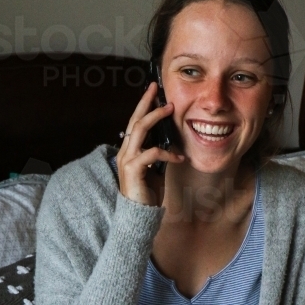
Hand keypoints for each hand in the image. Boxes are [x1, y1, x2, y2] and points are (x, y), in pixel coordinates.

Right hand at [115, 81, 184, 204]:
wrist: (138, 215)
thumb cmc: (147, 194)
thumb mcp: (154, 170)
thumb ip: (157, 156)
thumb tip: (170, 143)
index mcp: (129, 151)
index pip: (135, 124)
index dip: (143, 107)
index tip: (153, 92)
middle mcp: (125, 152)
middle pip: (134, 121)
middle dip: (146, 103)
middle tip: (156, 88)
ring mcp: (127, 160)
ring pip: (140, 130)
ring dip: (155, 117)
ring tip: (170, 109)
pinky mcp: (133, 170)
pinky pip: (152, 153)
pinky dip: (168, 153)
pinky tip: (179, 157)